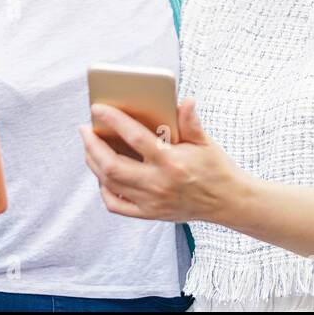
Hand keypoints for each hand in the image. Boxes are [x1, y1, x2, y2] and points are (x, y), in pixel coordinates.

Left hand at [78, 98, 245, 223]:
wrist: (228, 202)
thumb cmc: (216, 168)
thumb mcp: (205, 142)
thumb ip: (191, 122)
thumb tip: (185, 100)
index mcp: (172, 161)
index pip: (135, 136)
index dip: (113, 120)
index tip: (97, 108)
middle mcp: (158, 184)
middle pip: (112, 165)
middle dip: (92, 145)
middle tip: (84, 129)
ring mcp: (151, 202)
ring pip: (110, 183)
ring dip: (94, 163)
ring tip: (90, 146)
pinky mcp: (149, 214)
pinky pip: (116, 204)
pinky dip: (104, 189)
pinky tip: (102, 174)